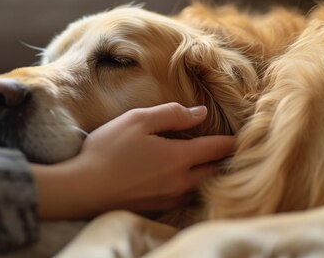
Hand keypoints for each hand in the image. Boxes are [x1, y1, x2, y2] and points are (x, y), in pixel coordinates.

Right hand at [32, 103, 235, 218]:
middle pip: (214, 171)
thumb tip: (200, 113)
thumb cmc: (108, 150)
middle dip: (222, 159)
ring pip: (199, 185)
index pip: (218, 148)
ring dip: (205, 173)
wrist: (83, 189)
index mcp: (179, 158)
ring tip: (203, 160)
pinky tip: (176, 176)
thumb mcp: (137, 120)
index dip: (231, 140)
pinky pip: (183, 195)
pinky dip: (188, 184)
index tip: (240, 136)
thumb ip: (172, 114)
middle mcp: (181, 182)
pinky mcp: (157, 209)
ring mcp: (170, 198)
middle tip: (225, 148)